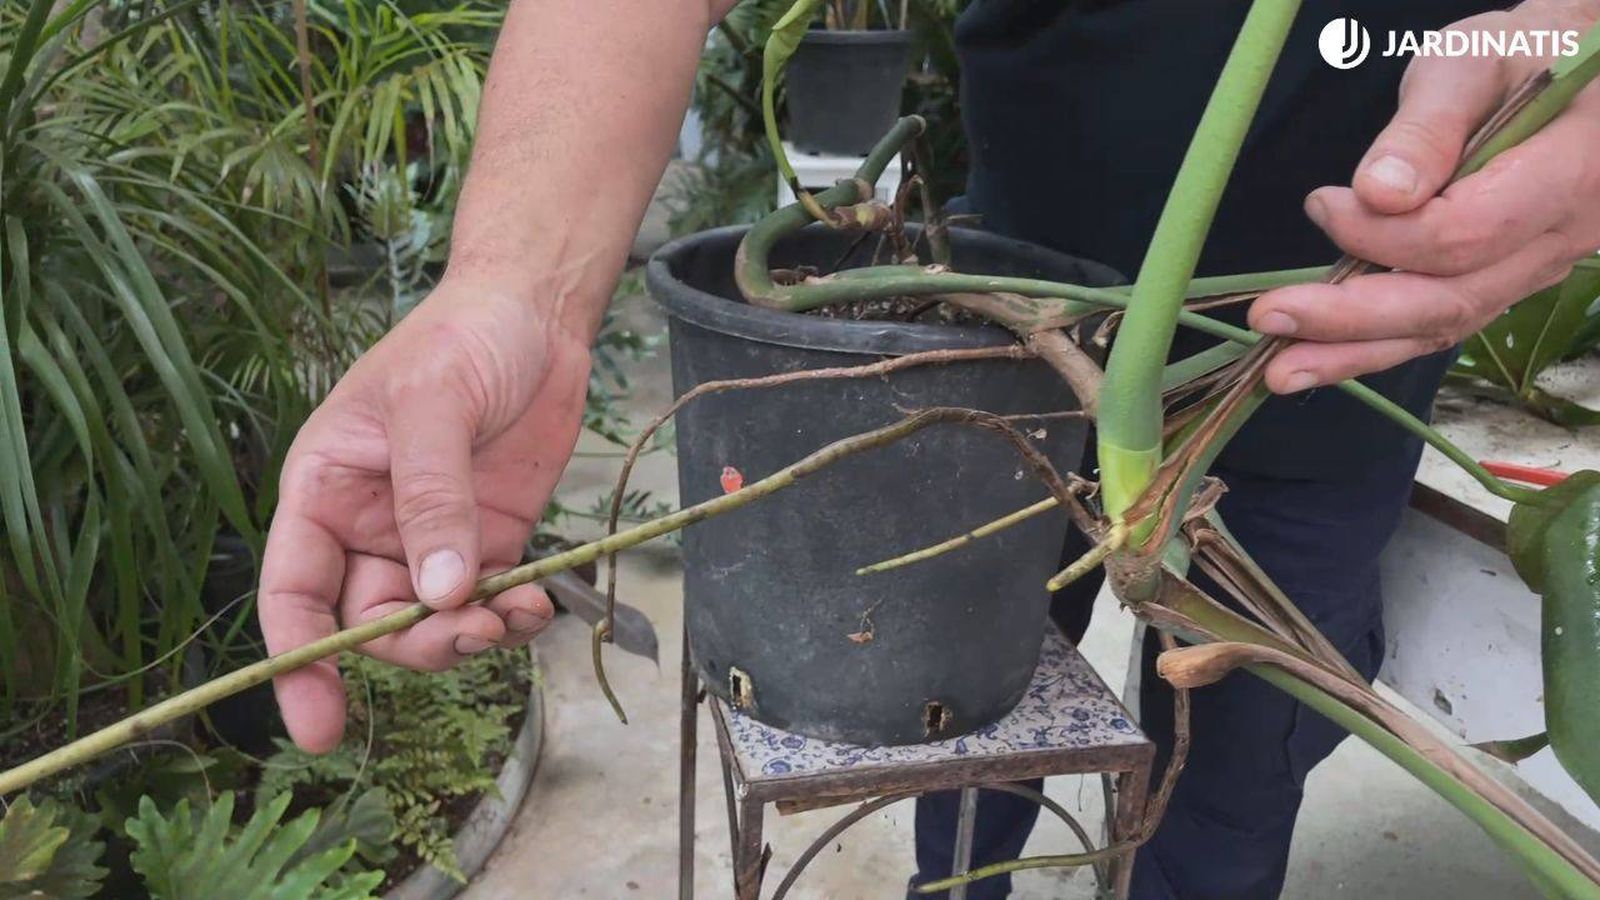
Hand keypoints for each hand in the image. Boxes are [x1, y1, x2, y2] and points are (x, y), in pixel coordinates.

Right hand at [259, 278, 590, 751]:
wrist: (536, 314)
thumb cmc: (462, 338)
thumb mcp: (434, 405)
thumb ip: (432, 499)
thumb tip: (438, 596)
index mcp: (323, 491)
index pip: (293, 593)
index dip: (300, 662)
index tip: (320, 725)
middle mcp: (368, 527)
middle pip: (368, 625)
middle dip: (416, 645)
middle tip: (471, 630)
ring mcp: (431, 539)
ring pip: (432, 624)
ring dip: (470, 636)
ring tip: (520, 609)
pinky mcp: (490, 541)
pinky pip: (487, 604)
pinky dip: (510, 616)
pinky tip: (540, 601)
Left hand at [1250, 3, 1599, 392]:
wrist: (1576, 73)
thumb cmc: (1524, 52)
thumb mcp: (1472, 61)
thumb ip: (1426, 128)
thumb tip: (1377, 194)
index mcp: (1569, 174)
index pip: (1465, 234)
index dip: (1384, 235)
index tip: (1323, 203)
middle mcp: (1564, 238)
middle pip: (1451, 298)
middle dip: (1352, 317)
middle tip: (1269, 317)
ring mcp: (1539, 268)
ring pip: (1445, 325)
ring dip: (1355, 352)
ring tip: (1277, 371)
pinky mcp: (1507, 281)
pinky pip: (1443, 322)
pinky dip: (1377, 343)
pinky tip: (1320, 356)